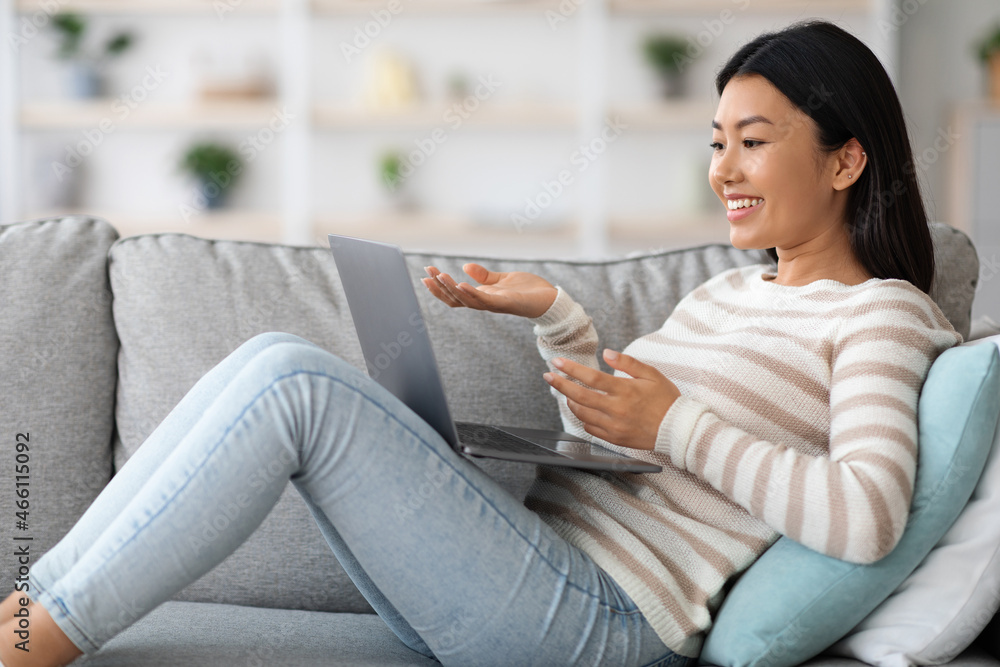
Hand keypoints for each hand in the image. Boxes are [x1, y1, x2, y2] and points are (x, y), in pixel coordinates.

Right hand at [421, 263, 557, 318]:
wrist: (550, 300)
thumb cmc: (529, 291)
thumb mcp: (503, 280)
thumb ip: (485, 276)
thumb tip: (465, 267)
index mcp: (482, 297)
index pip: (454, 295)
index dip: (439, 287)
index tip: (426, 273)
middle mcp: (485, 303)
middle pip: (455, 299)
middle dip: (439, 287)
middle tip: (426, 273)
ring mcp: (494, 305)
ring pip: (466, 300)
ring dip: (451, 289)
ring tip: (440, 276)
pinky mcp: (506, 303)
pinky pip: (484, 300)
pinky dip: (471, 293)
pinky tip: (461, 283)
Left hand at [543, 349, 680, 450]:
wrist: (678, 429)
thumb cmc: (666, 399)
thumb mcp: (651, 374)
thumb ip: (627, 362)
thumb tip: (607, 353)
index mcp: (625, 390)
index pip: (591, 378)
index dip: (571, 369)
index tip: (557, 362)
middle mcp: (616, 409)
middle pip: (579, 396)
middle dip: (560, 384)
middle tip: (548, 376)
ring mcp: (614, 426)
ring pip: (582, 414)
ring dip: (570, 401)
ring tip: (566, 392)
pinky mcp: (615, 439)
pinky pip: (590, 428)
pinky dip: (583, 418)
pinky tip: (582, 410)